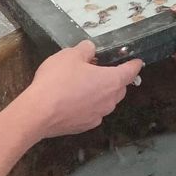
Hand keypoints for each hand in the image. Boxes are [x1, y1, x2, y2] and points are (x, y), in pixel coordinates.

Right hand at [26, 41, 142, 136]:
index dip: (134, 64)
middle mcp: (109, 101)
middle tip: (100, 69)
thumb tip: (90, 49)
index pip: (131, 71)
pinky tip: (73, 100)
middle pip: (119, 87)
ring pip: (106, 101)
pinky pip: (92, 112)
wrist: (38, 113)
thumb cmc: (57, 81)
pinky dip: (88, 105)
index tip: (137, 61)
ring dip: (100, 93)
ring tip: (84, 84)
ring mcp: (98, 116)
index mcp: (111, 81)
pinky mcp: (84, 126)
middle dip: (114, 78)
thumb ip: (85, 49)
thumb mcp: (70, 55)